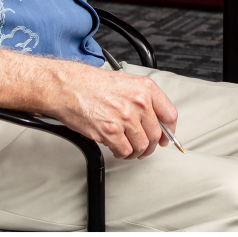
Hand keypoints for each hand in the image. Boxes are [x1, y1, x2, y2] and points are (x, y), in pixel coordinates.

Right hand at [57, 67, 178, 160]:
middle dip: (150, 145)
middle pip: (155, 134)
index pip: (170, 115)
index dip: (168, 131)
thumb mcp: (126, 82)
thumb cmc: (91, 83)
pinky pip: (125, 151)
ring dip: (136, 152)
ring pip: (142, 146)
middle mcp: (139, 102)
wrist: (67, 87)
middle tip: (144, 148)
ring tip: (128, 148)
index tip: (164, 137)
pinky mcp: (110, 131)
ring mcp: (125, 117)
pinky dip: (122, 153)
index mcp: (146, 88)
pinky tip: (116, 148)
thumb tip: (155, 119)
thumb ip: (143, 100)